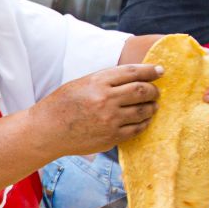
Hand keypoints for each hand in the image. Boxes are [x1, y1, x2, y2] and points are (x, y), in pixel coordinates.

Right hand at [36, 63, 159, 155]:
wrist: (48, 130)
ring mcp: (110, 120)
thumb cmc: (63, 104)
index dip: (150, 70)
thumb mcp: (83, 83)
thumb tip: (134, 77)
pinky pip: (137, 129)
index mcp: (99, 81)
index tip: (160, 71)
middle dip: (154, 90)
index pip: (133, 72)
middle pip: (142, 91)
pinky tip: (143, 120)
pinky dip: (144, 123)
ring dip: (152, 107)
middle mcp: (106, 99)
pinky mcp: (112, 137)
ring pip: (143, 111)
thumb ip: (107, 80)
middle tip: (156, 91)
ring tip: (152, 105)